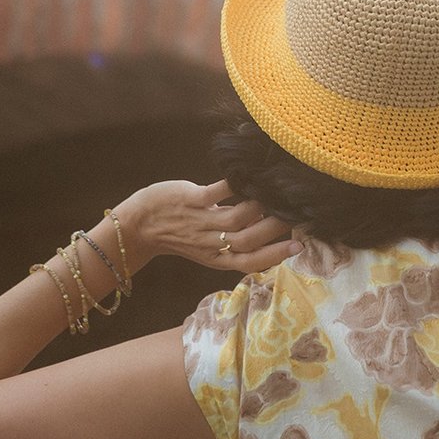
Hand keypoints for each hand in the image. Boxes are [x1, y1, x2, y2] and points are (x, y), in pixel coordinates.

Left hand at [122, 180, 301, 274]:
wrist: (139, 225)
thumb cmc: (178, 232)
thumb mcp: (207, 246)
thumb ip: (234, 238)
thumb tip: (267, 220)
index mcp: (217, 258)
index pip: (251, 262)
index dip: (275, 255)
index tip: (299, 245)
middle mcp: (210, 244)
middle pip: (248, 240)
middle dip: (275, 228)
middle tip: (297, 213)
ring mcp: (199, 222)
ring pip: (236, 219)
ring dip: (258, 207)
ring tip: (276, 193)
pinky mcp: (189, 200)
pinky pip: (215, 193)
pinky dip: (234, 186)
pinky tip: (248, 175)